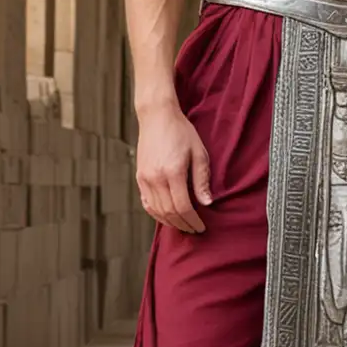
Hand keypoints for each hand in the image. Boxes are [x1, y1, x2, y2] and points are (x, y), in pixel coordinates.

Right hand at [136, 106, 212, 233]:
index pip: (182, 206)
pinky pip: (146, 202)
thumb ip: (201, 180)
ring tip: (182, 225)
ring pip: (156, 210)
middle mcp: (156, 178)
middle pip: (169, 212)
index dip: (193, 220)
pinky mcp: (139, 177)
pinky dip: (156, 214)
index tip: (201, 226)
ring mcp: (145, 178)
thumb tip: (207, 203)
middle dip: (183, 224)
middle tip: (194, 229)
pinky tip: (166, 217)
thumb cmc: (181, 132)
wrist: (157, 116)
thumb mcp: (199, 153)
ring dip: (170, 222)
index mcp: (172, 172)